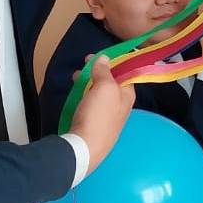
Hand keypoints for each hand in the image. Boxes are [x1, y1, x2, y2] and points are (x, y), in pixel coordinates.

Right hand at [68, 56, 135, 173]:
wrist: (84, 148)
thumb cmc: (98, 115)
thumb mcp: (104, 88)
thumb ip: (105, 72)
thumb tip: (105, 58)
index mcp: (128, 96)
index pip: (127, 74)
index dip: (115, 62)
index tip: (101, 55)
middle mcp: (121, 106)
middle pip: (112, 83)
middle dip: (99, 71)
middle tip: (85, 63)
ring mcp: (108, 117)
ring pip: (100, 93)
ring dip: (89, 82)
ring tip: (76, 77)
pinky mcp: (94, 124)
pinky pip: (91, 104)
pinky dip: (84, 95)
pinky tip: (75, 94)